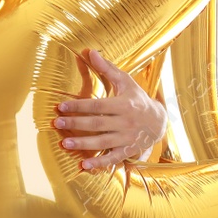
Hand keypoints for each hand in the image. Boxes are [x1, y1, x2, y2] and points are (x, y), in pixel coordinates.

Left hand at [54, 48, 166, 170]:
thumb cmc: (137, 99)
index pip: (98, 105)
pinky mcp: (128, 151)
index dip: (79, 106)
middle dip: (76, 124)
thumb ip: (106, 68)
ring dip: (84, 145)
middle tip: (57, 124)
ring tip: (65, 144)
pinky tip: (84, 167)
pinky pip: (113, 159)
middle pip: (98, 124)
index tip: (61, 107)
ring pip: (103, 142)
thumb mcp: (126, 82)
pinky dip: (99, 164)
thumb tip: (89, 51)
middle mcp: (126, 122)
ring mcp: (127, 138)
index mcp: (124, 104)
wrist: (160, 121)